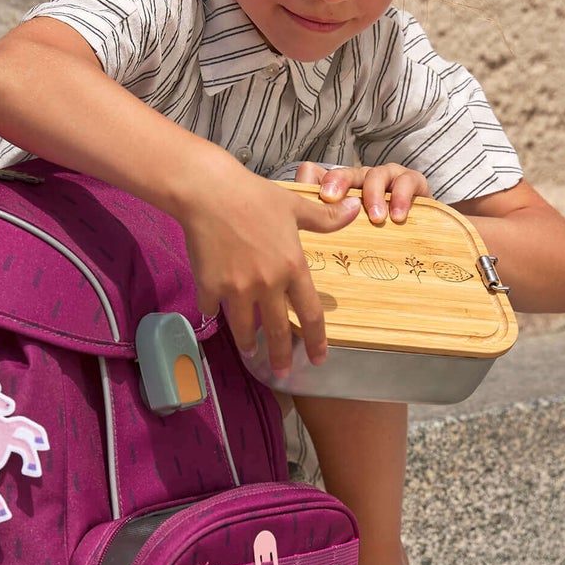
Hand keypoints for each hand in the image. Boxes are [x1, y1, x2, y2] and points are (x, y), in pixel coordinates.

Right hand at [180, 165, 361, 375]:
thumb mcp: (294, 205)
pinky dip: (213, 311)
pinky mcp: (210, 287)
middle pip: (276, 331)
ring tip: (251, 353)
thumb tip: (356, 211)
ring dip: (248, 345)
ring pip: (244, 329)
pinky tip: (213, 311)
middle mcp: (267, 285)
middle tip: (282, 373)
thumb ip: (325, 218)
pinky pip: (212, 308)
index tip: (318, 359)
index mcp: (292, 267)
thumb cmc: (254, 195)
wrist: (209, 192)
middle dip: (280, 357)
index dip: (315, 341)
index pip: (310, 314)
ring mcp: (237, 289)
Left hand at [293, 160, 430, 225]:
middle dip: (339, 183)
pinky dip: (402, 197)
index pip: (321, 175)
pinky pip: (407, 181)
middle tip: (332, 199)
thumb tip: (300, 236)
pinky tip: (398, 216)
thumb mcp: (346, 236)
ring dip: (374, 196)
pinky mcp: (413, 182)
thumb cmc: (378, 238)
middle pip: (347, 172)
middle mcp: (361, 180)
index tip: (317, 198)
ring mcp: (387, 178)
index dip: (316, 183)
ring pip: (376, 175)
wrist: (421, 240)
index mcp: (341, 190)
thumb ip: (323, 229)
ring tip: (376, 219)